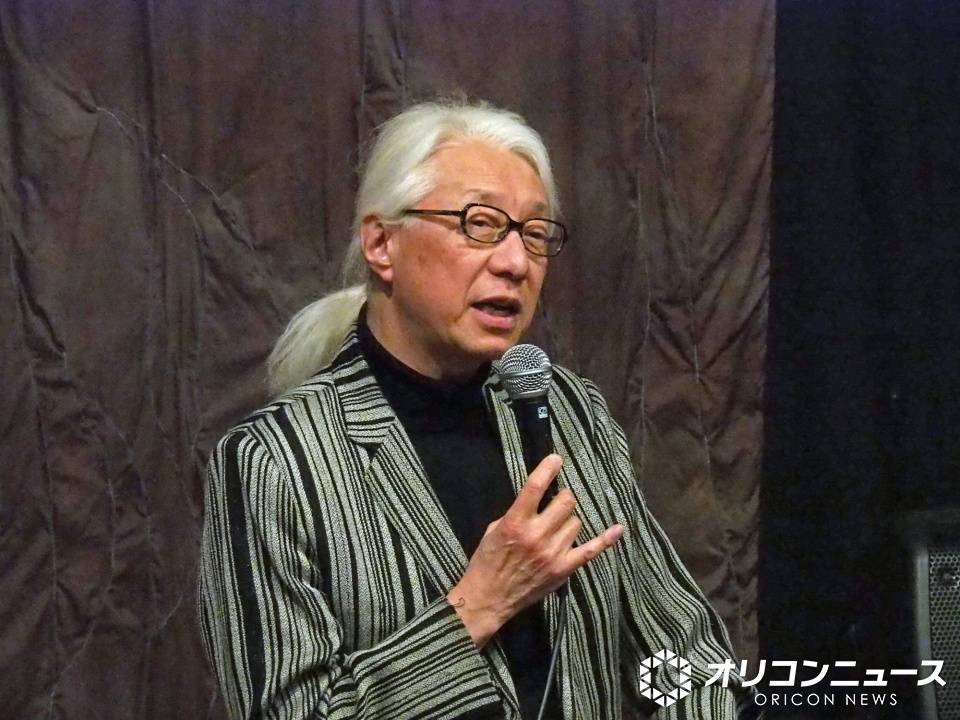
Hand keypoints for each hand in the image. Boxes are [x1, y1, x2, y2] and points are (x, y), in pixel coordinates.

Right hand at [446, 454, 622, 646]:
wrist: (489, 598)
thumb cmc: (487, 561)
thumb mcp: (494, 529)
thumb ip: (517, 513)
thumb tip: (538, 498)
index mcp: (516, 522)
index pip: (535, 487)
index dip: (548, 468)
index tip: (556, 459)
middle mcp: (537, 535)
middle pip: (566, 501)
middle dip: (563, 497)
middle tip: (556, 503)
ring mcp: (553, 552)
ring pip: (576, 522)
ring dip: (568, 520)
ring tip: (556, 528)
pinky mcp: (564, 568)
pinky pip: (591, 550)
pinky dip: (606, 539)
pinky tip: (618, 528)